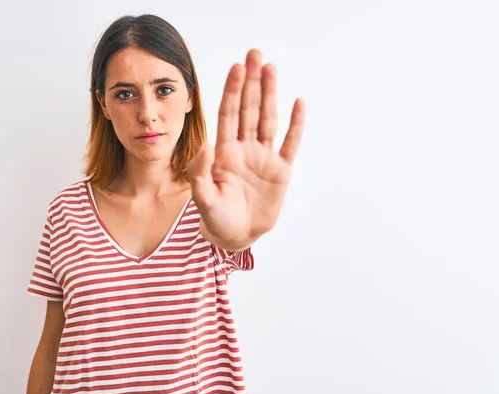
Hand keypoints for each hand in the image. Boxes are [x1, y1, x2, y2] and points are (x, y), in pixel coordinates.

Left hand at [187, 49, 304, 249]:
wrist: (236, 236)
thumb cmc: (216, 218)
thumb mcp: (203, 199)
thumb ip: (200, 173)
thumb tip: (206, 144)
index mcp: (224, 152)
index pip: (229, 115)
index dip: (233, 91)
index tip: (236, 68)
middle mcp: (244, 149)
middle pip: (249, 109)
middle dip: (251, 82)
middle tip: (254, 54)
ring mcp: (264, 158)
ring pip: (268, 120)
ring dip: (270, 94)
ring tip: (271, 68)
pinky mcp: (281, 171)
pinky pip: (290, 143)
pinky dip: (295, 124)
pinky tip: (298, 103)